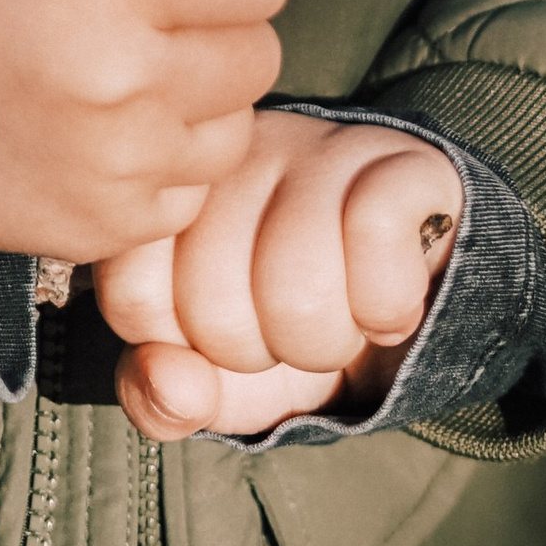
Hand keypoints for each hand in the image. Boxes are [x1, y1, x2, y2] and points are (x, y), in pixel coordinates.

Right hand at [0, 0, 284, 261]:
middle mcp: (123, 74)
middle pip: (260, 48)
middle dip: (220, 23)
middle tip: (150, 13)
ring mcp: (121, 162)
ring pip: (238, 121)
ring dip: (201, 96)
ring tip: (126, 74)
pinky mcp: (113, 225)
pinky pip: (197, 186)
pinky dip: (168, 158)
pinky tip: (110, 129)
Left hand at [95, 110, 462, 443]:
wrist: (410, 296)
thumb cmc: (292, 327)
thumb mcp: (219, 382)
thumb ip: (164, 398)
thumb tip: (172, 385)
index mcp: (168, 203)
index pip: (135, 298)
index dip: (187, 349)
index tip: (223, 333)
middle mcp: (230, 158)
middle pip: (216, 305)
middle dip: (262, 353)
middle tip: (290, 326)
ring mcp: (312, 147)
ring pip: (298, 286)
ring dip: (329, 341)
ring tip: (341, 316)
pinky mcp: (396, 159)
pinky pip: (376, 242)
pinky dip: (389, 308)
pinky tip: (389, 302)